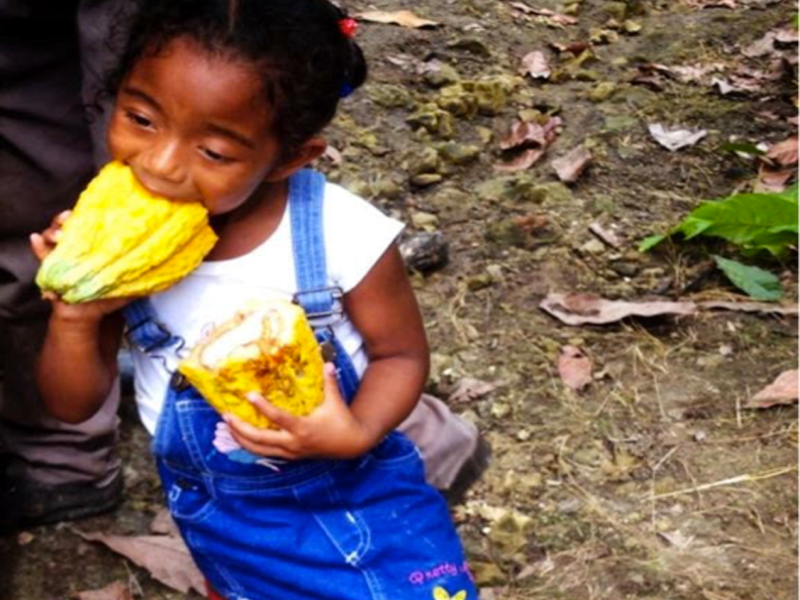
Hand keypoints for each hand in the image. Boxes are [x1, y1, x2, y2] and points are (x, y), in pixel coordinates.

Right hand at [30, 210, 132, 322]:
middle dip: (66, 219)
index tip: (88, 212)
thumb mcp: (128, 282)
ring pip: (52, 235)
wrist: (90, 313)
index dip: (86, 216)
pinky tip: (35, 239)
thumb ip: (143, 276)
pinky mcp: (51, 268)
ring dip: (53, 230)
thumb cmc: (108, 293)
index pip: (87, 224)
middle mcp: (76, 246)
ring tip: (59, 233)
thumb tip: (172, 275)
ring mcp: (62, 255)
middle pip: (67, 225)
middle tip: (70, 219)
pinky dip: (37, 246)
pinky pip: (41, 255)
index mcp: (93, 245)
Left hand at [224, 363, 373, 459]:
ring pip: (258, 449)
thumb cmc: (342, 421)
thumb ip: (330, 382)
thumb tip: (327, 362)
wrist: (350, 445)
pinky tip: (240, 436)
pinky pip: (265, 452)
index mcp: (303, 428)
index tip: (248, 395)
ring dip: (240, 438)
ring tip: (227, 426)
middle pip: (259, 439)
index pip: (278, 418)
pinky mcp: (289, 456)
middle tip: (226, 415)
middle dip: (240, 428)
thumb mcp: (336, 401)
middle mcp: (293, 443)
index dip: (262, 407)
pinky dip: (250, 445)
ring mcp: (290, 452)